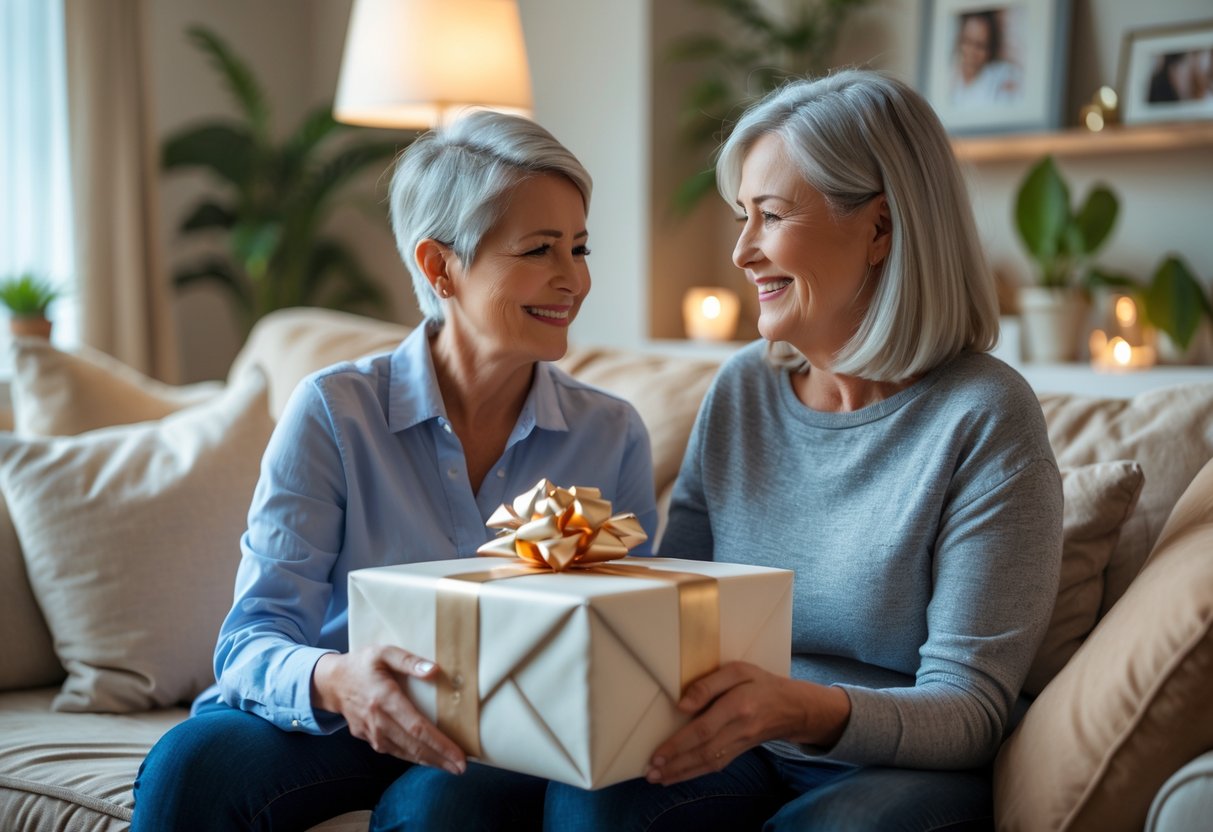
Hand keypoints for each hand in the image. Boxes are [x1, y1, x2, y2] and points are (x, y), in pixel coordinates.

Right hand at [312, 646, 466, 773]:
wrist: (331, 682)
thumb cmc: (362, 664)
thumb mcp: (384, 652)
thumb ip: (409, 661)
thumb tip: (434, 670)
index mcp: (384, 699)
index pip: (417, 728)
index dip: (439, 744)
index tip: (458, 754)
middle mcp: (378, 720)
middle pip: (413, 746)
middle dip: (439, 759)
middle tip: (462, 768)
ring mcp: (371, 732)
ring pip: (403, 753)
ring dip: (428, 761)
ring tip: (450, 766)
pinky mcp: (367, 738)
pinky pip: (393, 751)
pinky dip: (411, 757)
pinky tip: (427, 759)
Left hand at [644, 661, 849, 784]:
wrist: (793, 708)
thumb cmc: (760, 683)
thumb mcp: (738, 670)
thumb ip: (708, 684)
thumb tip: (681, 705)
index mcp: (737, 705)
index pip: (704, 729)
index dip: (679, 744)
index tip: (657, 754)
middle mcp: (739, 729)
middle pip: (703, 752)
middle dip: (675, 765)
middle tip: (649, 773)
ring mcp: (741, 743)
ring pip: (709, 763)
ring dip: (681, 773)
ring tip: (657, 779)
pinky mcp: (741, 751)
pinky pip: (716, 765)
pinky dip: (695, 773)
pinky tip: (678, 776)